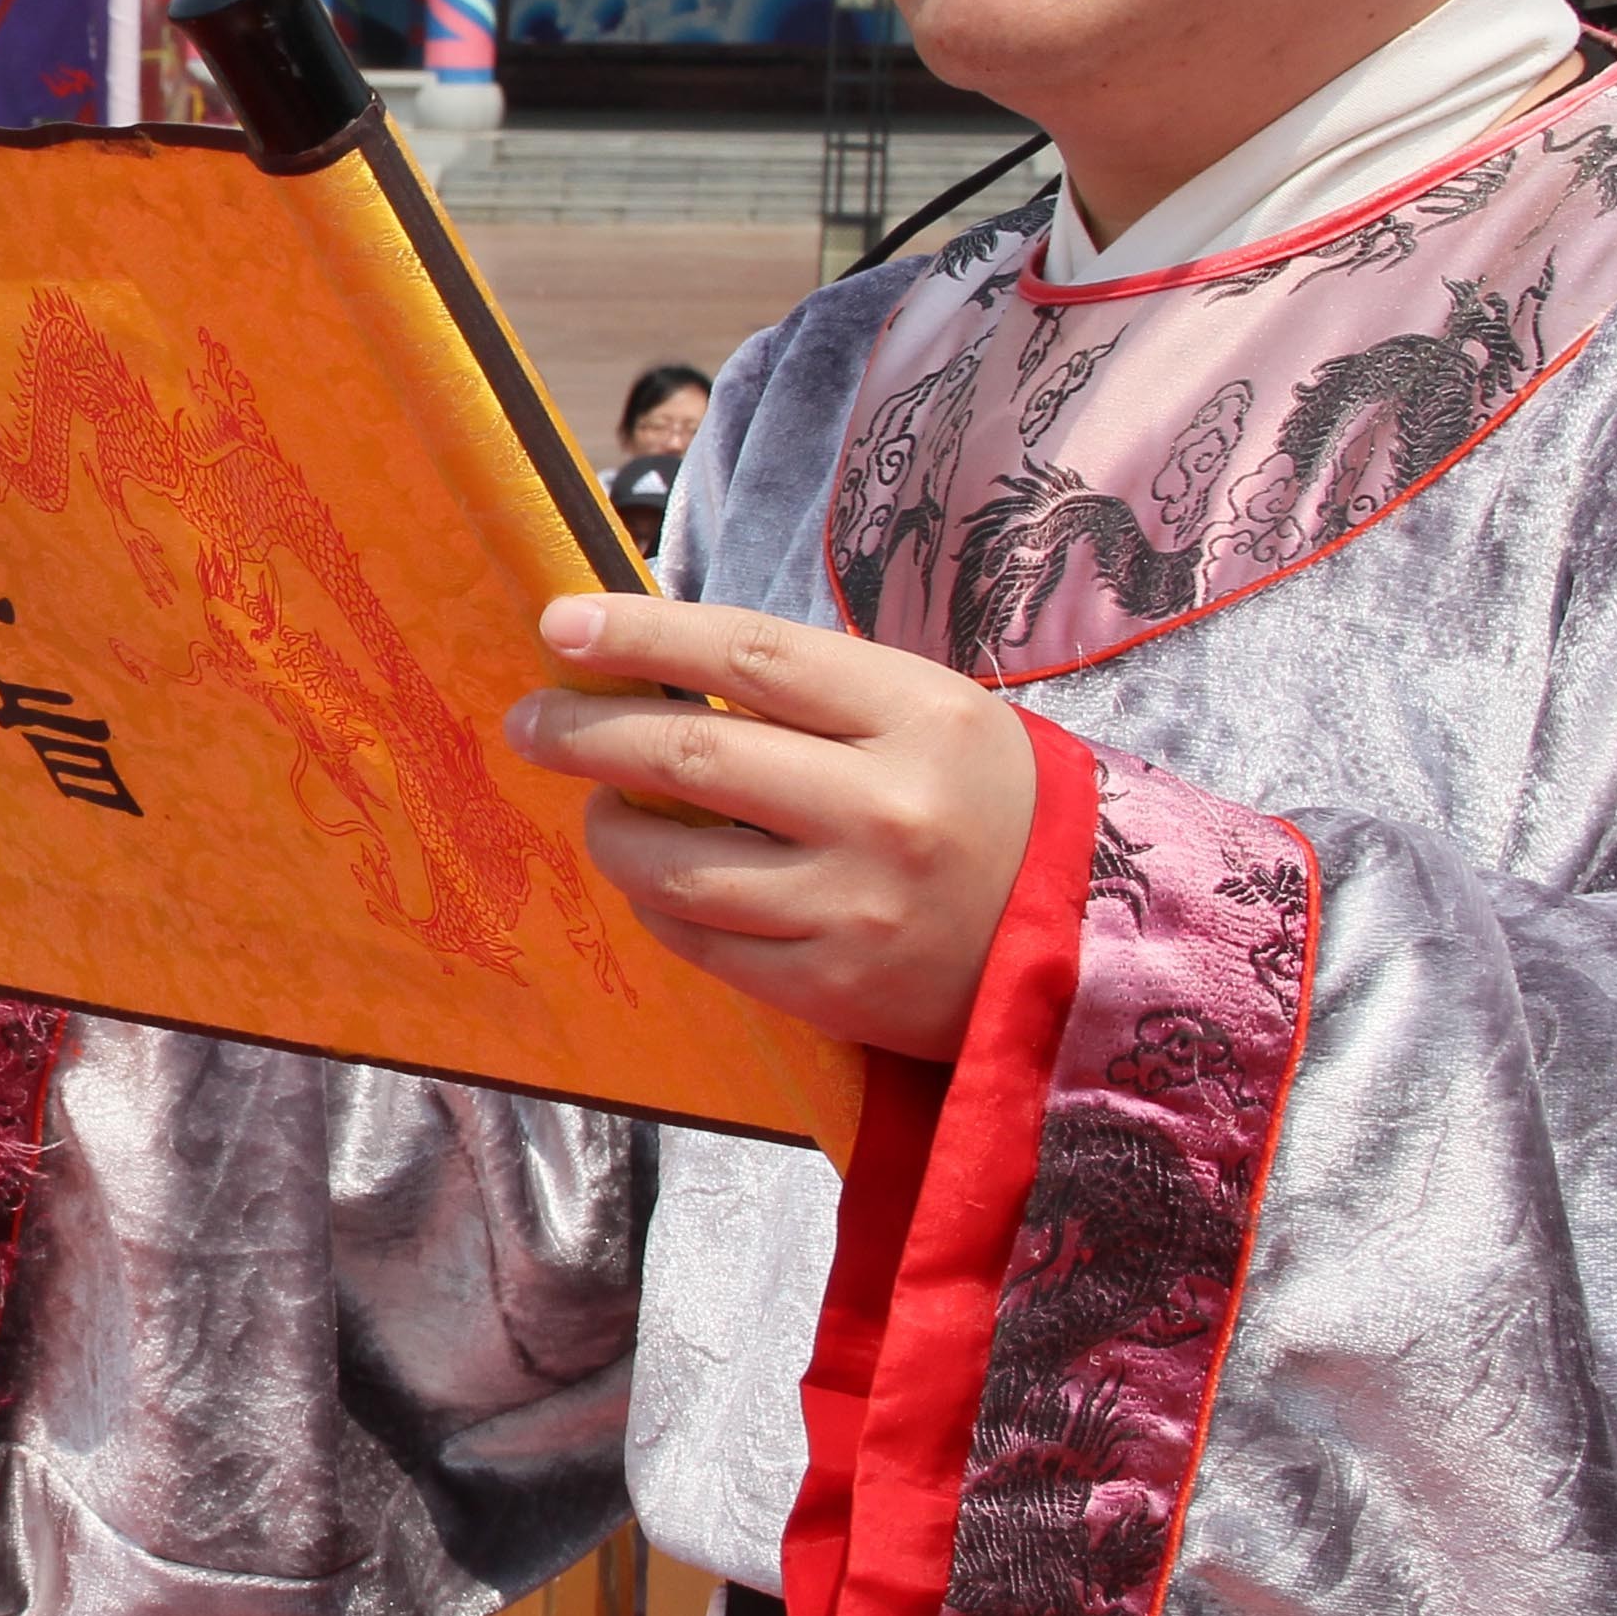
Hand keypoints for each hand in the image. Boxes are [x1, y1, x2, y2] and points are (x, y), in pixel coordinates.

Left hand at [496, 595, 1036, 1062]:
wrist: (1085, 940)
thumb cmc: (980, 805)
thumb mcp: (925, 717)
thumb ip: (808, 694)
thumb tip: (651, 664)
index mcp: (918, 716)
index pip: (750, 655)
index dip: (641, 634)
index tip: (559, 626)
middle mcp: (887, 809)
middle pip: (691, 757)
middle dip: (585, 734)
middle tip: (531, 723)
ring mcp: (856, 906)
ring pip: (674, 865)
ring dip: (609, 830)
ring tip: (598, 811)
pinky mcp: (830, 989)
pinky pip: (698, 940)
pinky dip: (656, 904)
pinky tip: (655, 882)